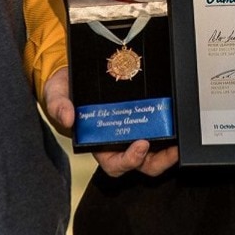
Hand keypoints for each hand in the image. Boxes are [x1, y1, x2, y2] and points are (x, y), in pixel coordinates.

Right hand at [41, 66, 178, 178]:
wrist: (72, 71)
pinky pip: (156, 126)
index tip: (140, 145)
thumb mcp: (56, 95)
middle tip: (170, 149)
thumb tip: (68, 118)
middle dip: (157, 160)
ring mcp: (131, 129)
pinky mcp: (140, 114)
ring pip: (153, 149)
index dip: (129, 160)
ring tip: (179, 138)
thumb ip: (59, 106)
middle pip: (141, 162)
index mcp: (97, 144)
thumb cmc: (64, 89)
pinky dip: (167, 126)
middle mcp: (117, 141)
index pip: (115, 164)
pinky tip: (176, 119)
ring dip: (167, 149)